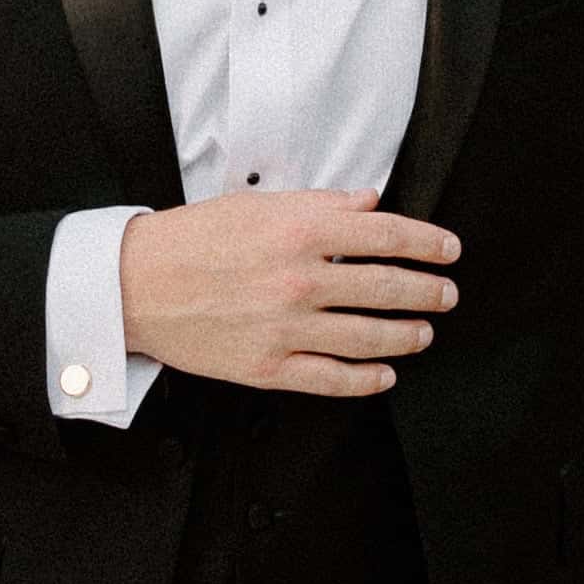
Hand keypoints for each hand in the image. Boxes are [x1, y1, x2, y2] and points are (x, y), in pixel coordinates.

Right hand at [117, 186, 458, 398]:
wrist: (134, 285)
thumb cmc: (193, 239)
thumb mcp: (258, 204)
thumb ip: (320, 203)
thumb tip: (371, 203)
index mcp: (300, 231)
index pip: (387, 237)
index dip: (428, 244)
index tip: (449, 251)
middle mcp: (299, 281)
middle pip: (387, 288)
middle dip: (428, 292)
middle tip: (446, 294)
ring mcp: (286, 329)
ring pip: (369, 338)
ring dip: (407, 335)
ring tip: (424, 332)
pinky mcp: (268, 368)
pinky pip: (332, 379)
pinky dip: (367, 379)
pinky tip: (385, 375)